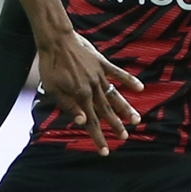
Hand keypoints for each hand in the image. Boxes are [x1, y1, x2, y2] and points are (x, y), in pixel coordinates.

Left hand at [37, 31, 142, 154]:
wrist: (56, 40)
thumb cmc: (50, 66)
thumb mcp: (53, 89)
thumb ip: (69, 106)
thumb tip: (82, 122)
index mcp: (80, 96)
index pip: (91, 122)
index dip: (98, 138)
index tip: (105, 151)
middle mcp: (93, 88)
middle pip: (106, 111)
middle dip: (115, 126)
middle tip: (124, 138)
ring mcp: (99, 75)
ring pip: (115, 95)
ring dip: (125, 109)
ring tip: (136, 120)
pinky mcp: (102, 63)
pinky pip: (118, 73)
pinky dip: (129, 81)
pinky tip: (140, 88)